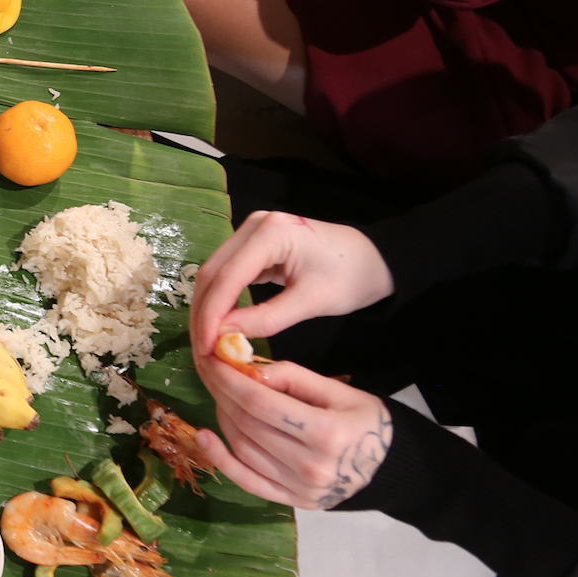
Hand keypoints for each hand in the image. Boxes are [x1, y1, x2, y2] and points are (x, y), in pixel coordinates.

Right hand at [192, 210, 394, 355]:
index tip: (204, 349)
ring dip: (208, 308)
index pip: (226, 277)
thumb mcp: (312, 302)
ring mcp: (251, 233)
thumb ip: (266, 319)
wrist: (376, 259)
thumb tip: (223, 340)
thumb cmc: (351, 277)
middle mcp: (253, 225)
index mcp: (270, 232)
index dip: (211, 315)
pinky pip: (228, 274)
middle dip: (204, 313)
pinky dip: (221, 300)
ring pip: (215, 274)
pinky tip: (220, 324)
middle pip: (212, 272)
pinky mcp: (253, 245)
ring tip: (207, 342)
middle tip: (201, 351)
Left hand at [196, 356, 393, 508]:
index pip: (261, 403)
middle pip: (248, 425)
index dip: (229, 380)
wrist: (389, 465)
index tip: (212, 358)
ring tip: (219, 394)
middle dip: (221, 393)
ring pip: (243, 448)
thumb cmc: (364, 420)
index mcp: (327, 433)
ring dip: (223, 418)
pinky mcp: (291, 501)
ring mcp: (300, 489)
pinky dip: (221, 459)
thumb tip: (248, 369)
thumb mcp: (338, 390)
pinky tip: (204, 437)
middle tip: (209, 370)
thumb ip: (293, 378)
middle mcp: (311, 465)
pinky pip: (247, 481)